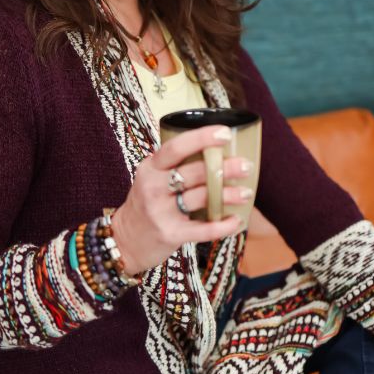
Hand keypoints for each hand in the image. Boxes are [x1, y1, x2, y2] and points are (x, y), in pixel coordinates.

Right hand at [111, 125, 252, 274]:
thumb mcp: (152, 178)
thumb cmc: (147, 203)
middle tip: (245, 166)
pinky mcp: (170, 234)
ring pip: (201, 198)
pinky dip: (223, 226)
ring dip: (228, 195)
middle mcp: (153, 187)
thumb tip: (217, 152)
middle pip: (194, 172)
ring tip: (247, 193)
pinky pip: (202, 229)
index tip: (225, 133)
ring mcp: (160, 212)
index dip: (201, 138)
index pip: (176, 147)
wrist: (126, 240)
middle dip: (224, 168)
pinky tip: (237, 221)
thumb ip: (176, 166)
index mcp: (151, 168)